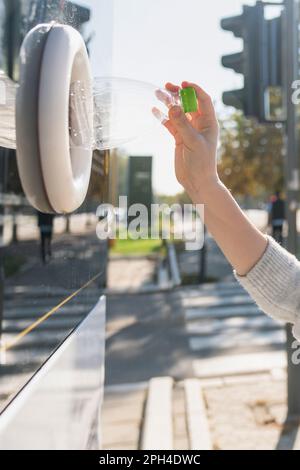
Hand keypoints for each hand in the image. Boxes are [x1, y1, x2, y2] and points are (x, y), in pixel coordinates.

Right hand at [155, 81, 219, 200]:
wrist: (197, 181)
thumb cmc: (201, 162)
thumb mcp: (192, 142)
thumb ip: (182, 124)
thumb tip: (173, 107)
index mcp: (208, 123)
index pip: (203, 100)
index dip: (194, 90)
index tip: (183, 84)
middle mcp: (199, 124)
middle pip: (188, 103)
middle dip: (178, 94)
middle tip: (166, 87)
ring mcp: (188, 131)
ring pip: (177, 112)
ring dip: (168, 103)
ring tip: (157, 94)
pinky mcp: (179, 138)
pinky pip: (170, 124)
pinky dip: (163, 117)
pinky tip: (154, 110)